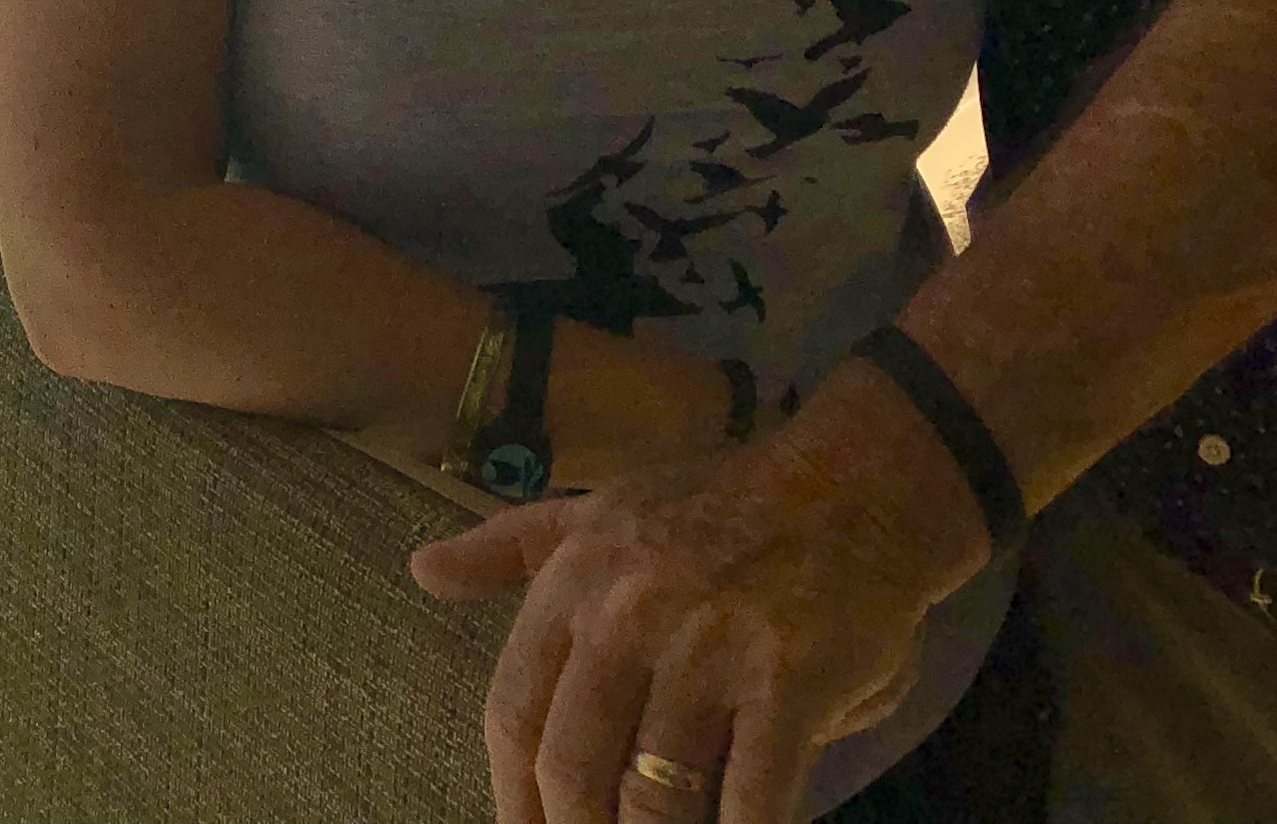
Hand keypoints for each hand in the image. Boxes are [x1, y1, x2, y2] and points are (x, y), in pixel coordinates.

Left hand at [407, 410, 963, 823]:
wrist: (855, 483)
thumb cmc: (721, 502)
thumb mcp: (602, 508)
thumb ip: (511, 548)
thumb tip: (421, 570)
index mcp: (577, 579)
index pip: (513, 715)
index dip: (512, 797)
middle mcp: (630, 615)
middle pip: (571, 770)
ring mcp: (709, 652)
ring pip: (653, 800)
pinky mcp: (787, 685)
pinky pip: (749, 803)